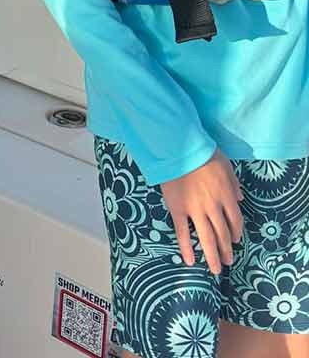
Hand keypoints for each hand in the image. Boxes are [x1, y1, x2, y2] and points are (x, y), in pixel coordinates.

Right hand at [160, 149, 243, 274]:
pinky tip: (189, 261)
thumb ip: (233, 183)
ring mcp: (195, 210)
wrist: (179, 148)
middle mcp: (214, 207)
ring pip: (206, 237)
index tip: (236, 241)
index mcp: (226, 196)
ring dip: (212, 255)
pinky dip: (186, 247)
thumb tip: (240, 198)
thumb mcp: (226, 164)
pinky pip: (182, 232)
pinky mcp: (178, 209)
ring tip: (215, 269)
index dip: (236, 233)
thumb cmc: (202, 152)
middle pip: (223, 233)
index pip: (235, 220)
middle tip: (228, 261)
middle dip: (227, 249)